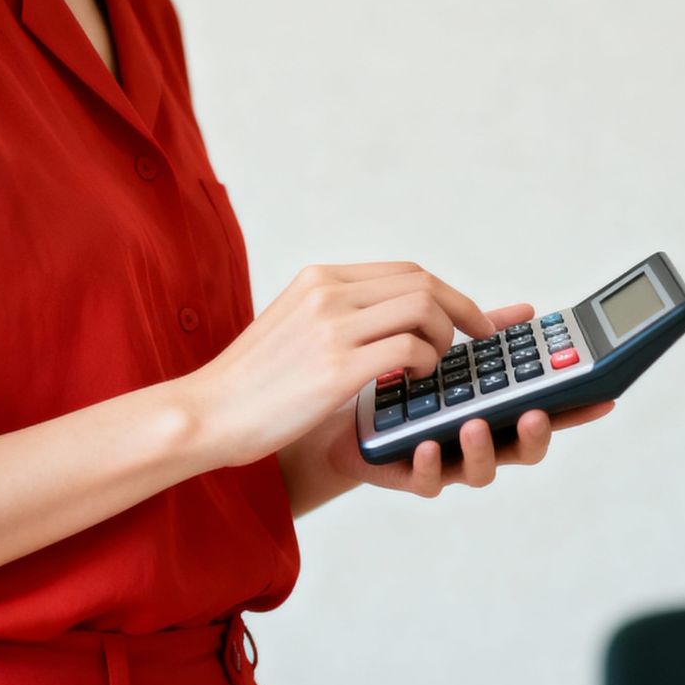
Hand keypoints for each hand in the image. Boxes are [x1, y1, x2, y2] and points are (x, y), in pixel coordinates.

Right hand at [181, 259, 504, 470]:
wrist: (208, 412)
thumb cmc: (252, 381)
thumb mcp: (292, 324)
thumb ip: (336, 312)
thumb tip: (390, 316)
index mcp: (319, 278)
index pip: (405, 271)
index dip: (447, 293)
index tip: (467, 319)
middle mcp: (328, 293)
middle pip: (422, 284)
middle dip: (462, 312)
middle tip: (475, 342)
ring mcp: (332, 328)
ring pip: (423, 310)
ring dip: (443, 340)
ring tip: (434, 367)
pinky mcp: (337, 369)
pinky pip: (409, 351)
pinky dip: (426, 366)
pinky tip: (414, 383)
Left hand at [306, 302, 616, 498]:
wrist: (336, 415)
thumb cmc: (398, 388)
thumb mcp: (445, 359)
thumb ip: (486, 338)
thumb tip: (527, 310)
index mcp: (491, 410)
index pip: (544, 409)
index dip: (575, 408)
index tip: (604, 397)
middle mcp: (476, 440)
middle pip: (521, 447)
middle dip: (533, 433)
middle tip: (533, 413)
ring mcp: (446, 461)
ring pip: (479, 468)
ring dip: (481, 448)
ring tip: (473, 424)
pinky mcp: (407, 475)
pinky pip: (425, 479)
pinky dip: (429, 465)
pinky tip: (425, 446)